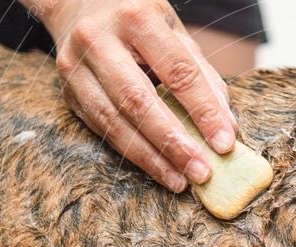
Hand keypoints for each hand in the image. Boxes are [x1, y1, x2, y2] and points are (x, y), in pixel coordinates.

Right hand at [23, 0, 236, 191]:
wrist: (78, 4)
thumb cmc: (139, 22)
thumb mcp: (175, 33)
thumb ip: (203, 76)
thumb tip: (228, 126)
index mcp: (137, 18)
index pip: (177, 71)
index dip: (204, 111)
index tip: (225, 143)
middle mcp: (99, 40)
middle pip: (139, 101)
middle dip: (174, 142)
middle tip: (202, 172)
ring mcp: (76, 67)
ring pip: (115, 122)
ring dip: (152, 158)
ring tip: (181, 181)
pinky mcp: (67, 92)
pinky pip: (102, 130)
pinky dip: (133, 154)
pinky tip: (158, 170)